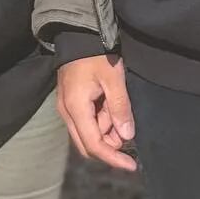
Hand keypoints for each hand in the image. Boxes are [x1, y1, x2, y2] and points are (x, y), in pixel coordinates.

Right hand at [57, 55, 137, 172]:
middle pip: (88, 144)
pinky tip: (111, 104)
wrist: (78, 33)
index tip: (132, 165)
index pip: (94, 145)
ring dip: (107, 129)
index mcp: (76, 108)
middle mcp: (67, 113)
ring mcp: (67, 108)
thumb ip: (120, 108)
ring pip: (88, 133)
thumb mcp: (113, 78)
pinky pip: (86, 121)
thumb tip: (127, 136)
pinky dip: (101, 119)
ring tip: (119, 106)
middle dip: (110, 145)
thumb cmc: (96, 53)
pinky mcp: (71, 102)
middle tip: (128, 130)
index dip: (113, 158)